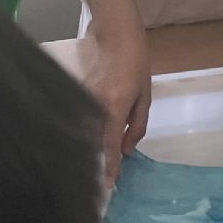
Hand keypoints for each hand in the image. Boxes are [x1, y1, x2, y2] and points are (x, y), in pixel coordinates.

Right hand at [78, 28, 152, 177]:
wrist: (116, 37)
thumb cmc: (136, 65)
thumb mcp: (144, 96)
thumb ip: (137, 125)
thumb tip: (127, 149)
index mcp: (114, 108)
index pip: (110, 144)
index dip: (110, 166)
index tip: (107, 184)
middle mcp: (95, 107)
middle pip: (92, 142)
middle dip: (97, 161)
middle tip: (101, 180)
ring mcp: (83, 100)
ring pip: (85, 132)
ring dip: (90, 148)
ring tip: (94, 165)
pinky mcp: (77, 95)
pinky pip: (81, 121)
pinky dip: (86, 133)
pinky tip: (89, 142)